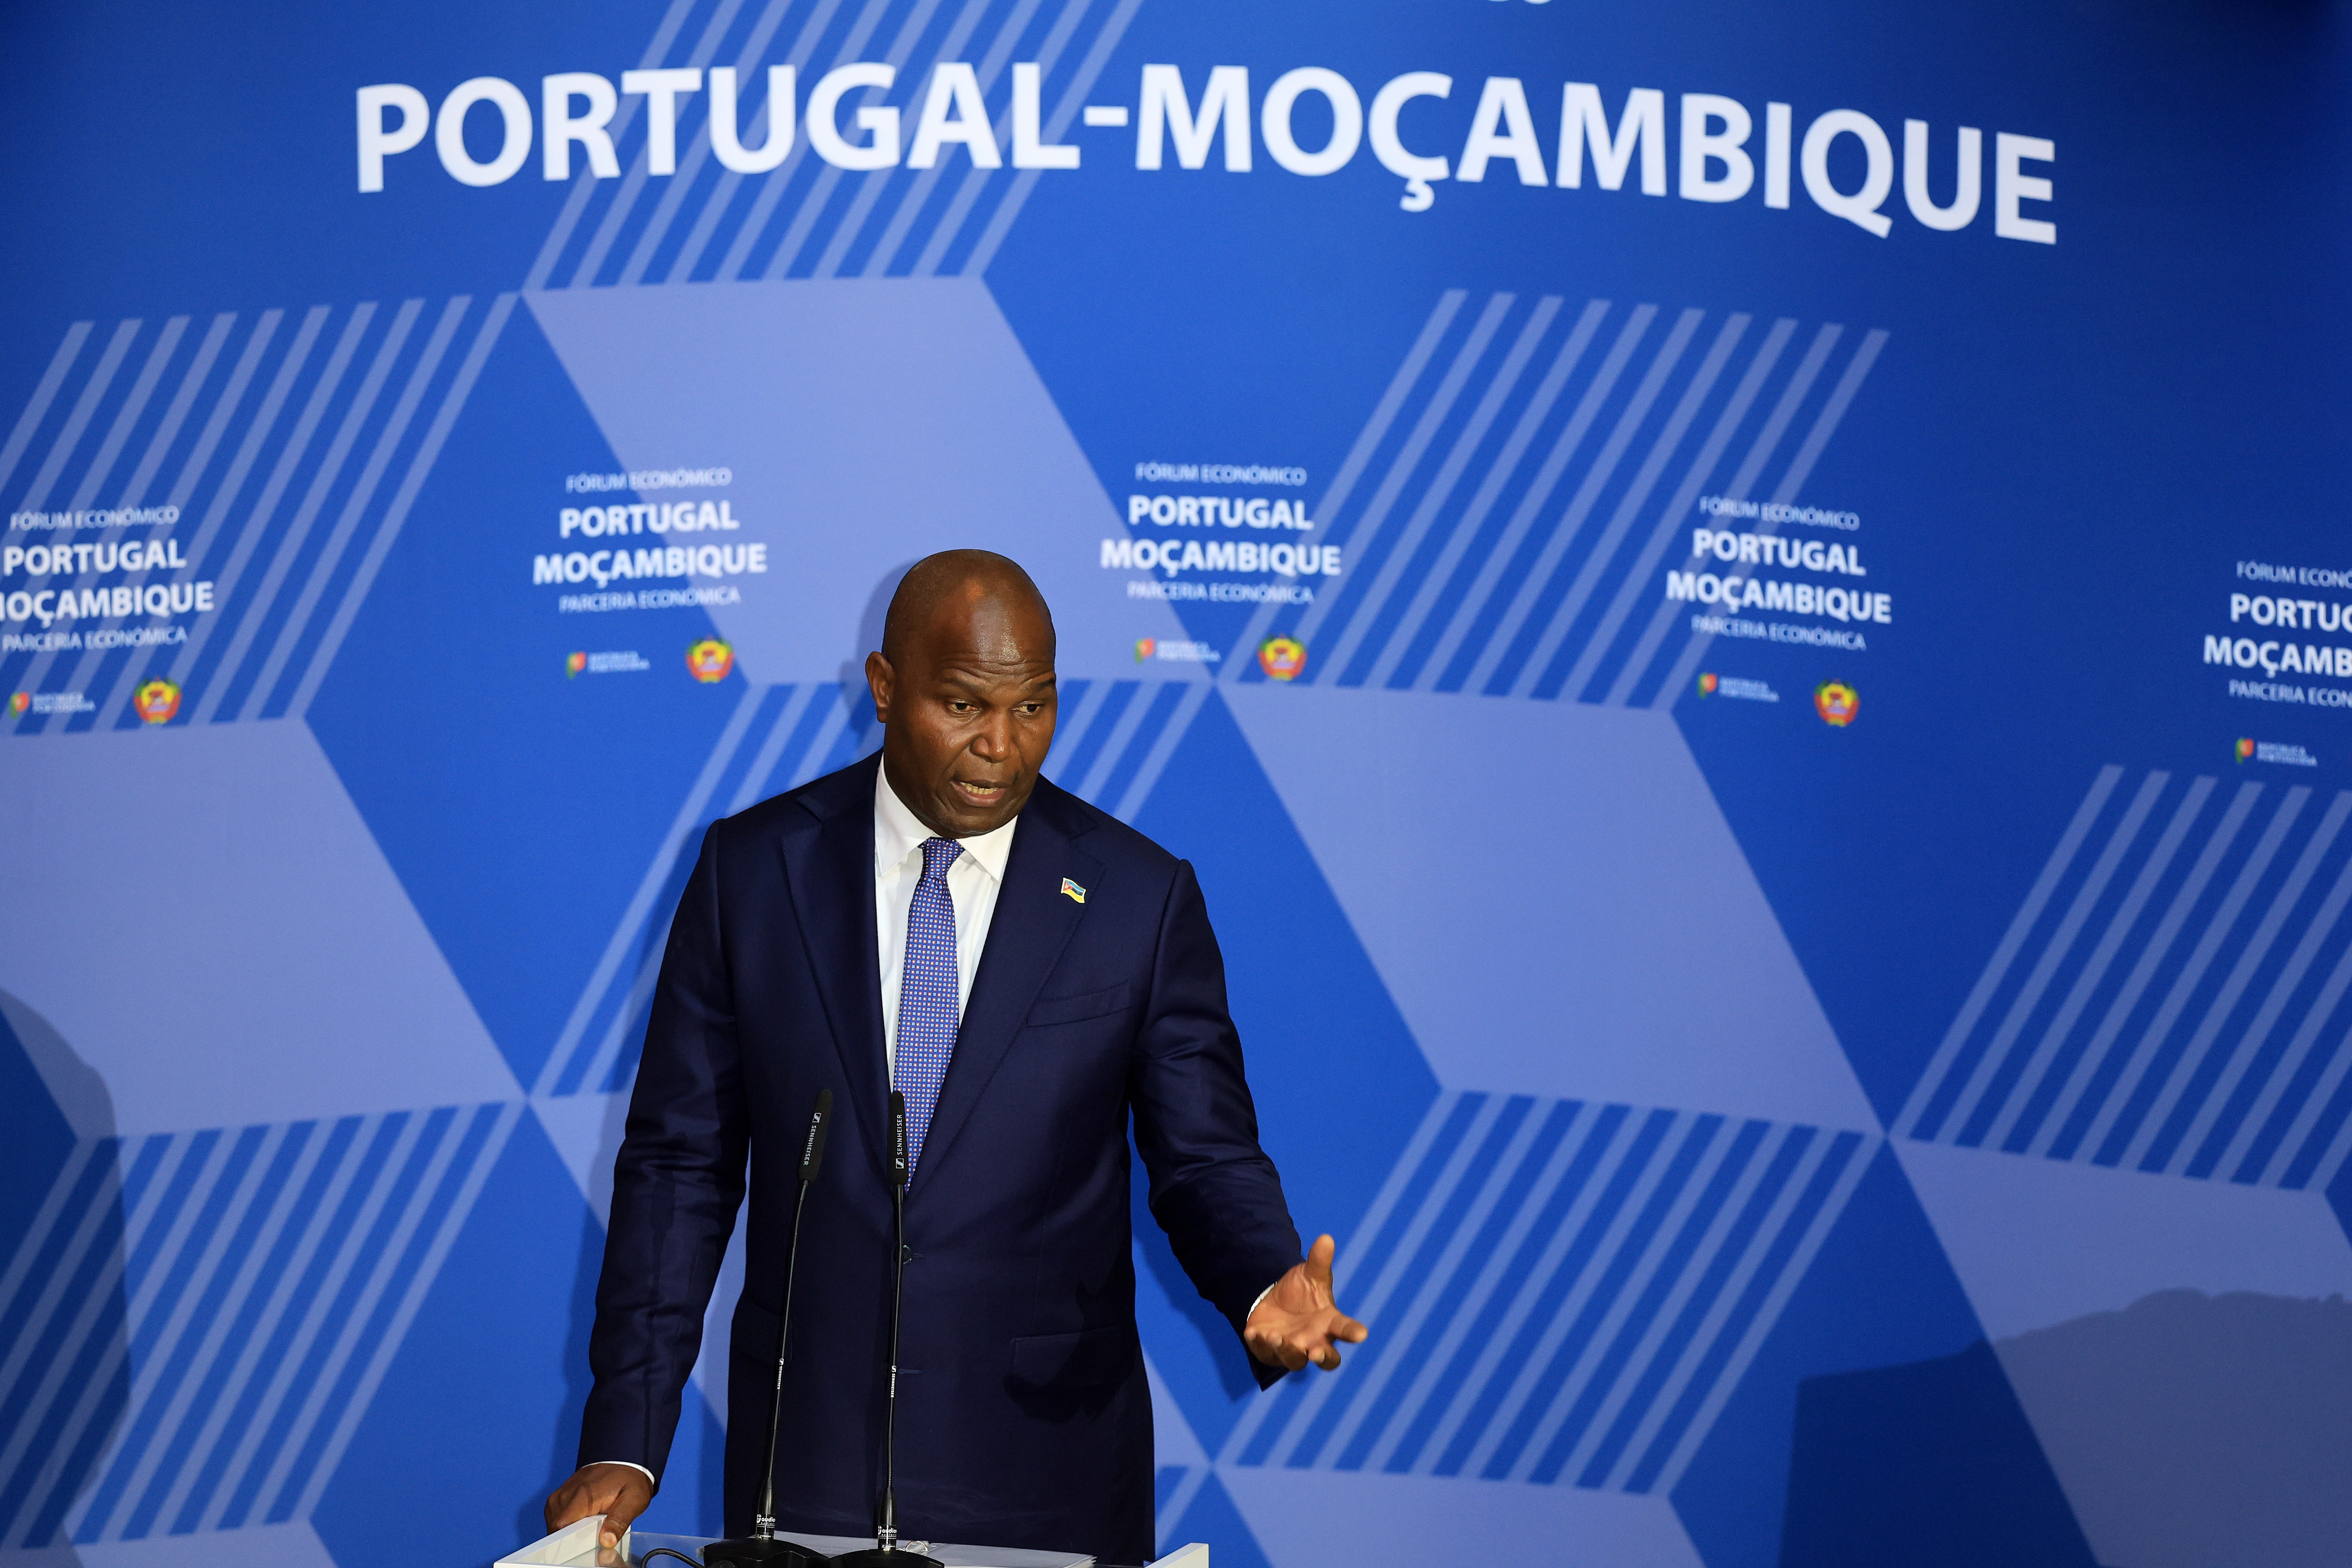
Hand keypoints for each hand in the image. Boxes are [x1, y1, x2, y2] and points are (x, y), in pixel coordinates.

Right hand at [545, 1462, 655, 1548]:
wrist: (623, 1460)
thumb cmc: (629, 1480)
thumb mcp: (633, 1501)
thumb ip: (619, 1521)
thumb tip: (607, 1541)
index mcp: (582, 1496)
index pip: (561, 1527)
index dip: (570, 1542)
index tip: (586, 1543)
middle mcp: (566, 1494)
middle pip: (556, 1529)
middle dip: (572, 1538)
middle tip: (595, 1531)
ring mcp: (560, 1495)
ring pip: (555, 1525)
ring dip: (569, 1531)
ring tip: (591, 1523)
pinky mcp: (559, 1497)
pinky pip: (556, 1518)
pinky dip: (568, 1523)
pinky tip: (584, 1519)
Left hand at [1244, 1233, 1368, 1371]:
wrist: (1276, 1302)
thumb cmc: (1302, 1292)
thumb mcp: (1310, 1275)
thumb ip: (1319, 1261)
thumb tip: (1326, 1238)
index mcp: (1329, 1323)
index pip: (1345, 1329)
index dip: (1353, 1332)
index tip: (1361, 1334)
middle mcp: (1315, 1341)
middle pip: (1327, 1360)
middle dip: (1323, 1358)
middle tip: (1316, 1353)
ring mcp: (1292, 1349)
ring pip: (1294, 1360)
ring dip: (1286, 1350)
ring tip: (1276, 1335)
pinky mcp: (1270, 1351)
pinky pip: (1265, 1352)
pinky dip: (1259, 1344)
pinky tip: (1253, 1332)